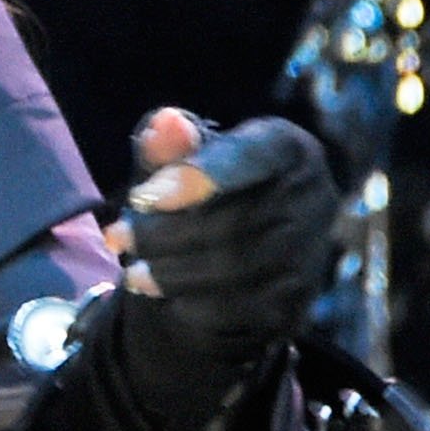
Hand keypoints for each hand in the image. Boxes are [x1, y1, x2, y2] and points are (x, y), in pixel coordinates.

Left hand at [105, 107, 338, 363]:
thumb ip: (171, 146)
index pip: (249, 156)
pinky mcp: (297, 300)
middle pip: (233, 221)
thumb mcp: (182, 161)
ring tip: (132, 271)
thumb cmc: (206, 191)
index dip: (194, 176)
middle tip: (117, 237)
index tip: (141, 196)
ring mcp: (311, 253)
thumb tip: (165, 122)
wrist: (242, 249)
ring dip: (170, 272)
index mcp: (287, 148)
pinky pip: (240, 307)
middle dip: (162, 234)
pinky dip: (191, 303)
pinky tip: (163, 293)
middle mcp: (313, 197)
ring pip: (233, 268)